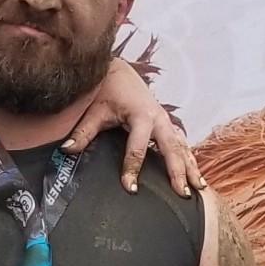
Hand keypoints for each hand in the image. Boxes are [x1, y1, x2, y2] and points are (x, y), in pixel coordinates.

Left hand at [65, 57, 204, 196]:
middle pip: (171, 149)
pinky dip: (190, 159)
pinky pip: (182, 144)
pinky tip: (196, 176)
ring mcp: (166, 121)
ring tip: (198, 189)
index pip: (137, 148)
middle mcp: (159, 119)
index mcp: (141, 115)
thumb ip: (83, 131)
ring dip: (190, 167)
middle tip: (182, 194)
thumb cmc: (107, 90)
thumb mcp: (95, 110)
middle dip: (177, 172)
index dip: (132, 169)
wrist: (119, 72)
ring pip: (182, 147)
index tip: (131, 189)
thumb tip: (67, 149)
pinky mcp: (167, 124)